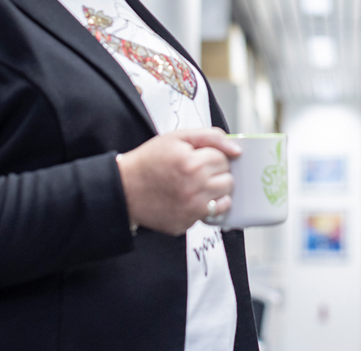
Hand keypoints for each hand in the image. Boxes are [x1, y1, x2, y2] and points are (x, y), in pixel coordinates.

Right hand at [116, 128, 241, 235]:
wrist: (124, 189)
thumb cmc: (149, 161)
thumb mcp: (177, 137)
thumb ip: (210, 137)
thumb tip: (236, 150)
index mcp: (192, 164)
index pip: (225, 159)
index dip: (214, 156)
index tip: (201, 158)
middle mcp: (194, 188)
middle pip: (228, 180)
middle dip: (217, 173)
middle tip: (199, 171)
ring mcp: (191, 210)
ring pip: (225, 199)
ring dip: (216, 191)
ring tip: (197, 185)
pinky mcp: (186, 224)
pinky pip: (210, 215)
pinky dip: (204, 207)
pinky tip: (188, 198)